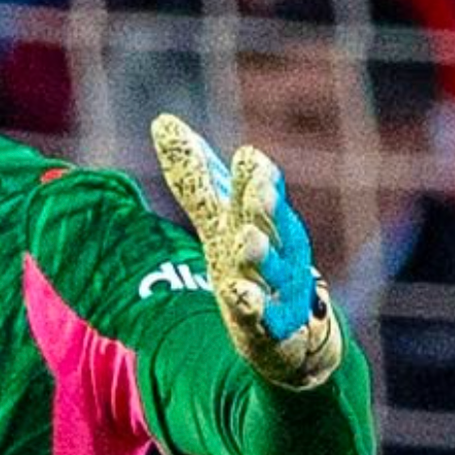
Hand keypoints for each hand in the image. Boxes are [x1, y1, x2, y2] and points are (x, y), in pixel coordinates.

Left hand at [150, 114, 342, 389]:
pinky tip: (239, 296)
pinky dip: (253, 307)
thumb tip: (162, 120)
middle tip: (258, 184)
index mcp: (257, 223)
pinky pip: (263, 317)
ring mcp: (278, 290)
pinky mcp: (272, 328)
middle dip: (266, 203)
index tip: (248, 155)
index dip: (253, 177)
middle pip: (272, 224)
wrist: (291, 335)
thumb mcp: (217, 219)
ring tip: (249, 239)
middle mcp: (273, 251)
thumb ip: (195, 176)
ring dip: (262, 254)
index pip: (252, 194)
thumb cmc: (252, 266)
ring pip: (274, 269)